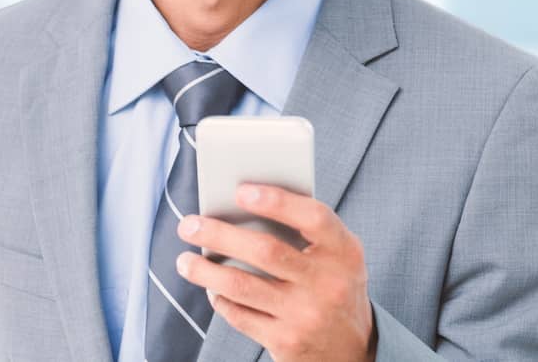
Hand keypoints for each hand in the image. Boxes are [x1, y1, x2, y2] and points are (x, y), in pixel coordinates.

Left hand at [174, 184, 375, 361]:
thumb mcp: (335, 257)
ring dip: (204, 270)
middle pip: (265, 251)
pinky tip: (210, 288)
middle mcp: (329, 284)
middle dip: (219, 234)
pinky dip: (219, 299)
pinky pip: (240, 315)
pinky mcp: (286, 342)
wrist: (353, 349)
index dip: (277, 201)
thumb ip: (302, 230)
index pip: (314, 218)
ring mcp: (306, 315)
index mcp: (345, 253)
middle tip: (188, 225)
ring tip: (184, 260)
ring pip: (241, 286)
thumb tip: (237, 205)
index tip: (240, 191)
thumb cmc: (331, 286)